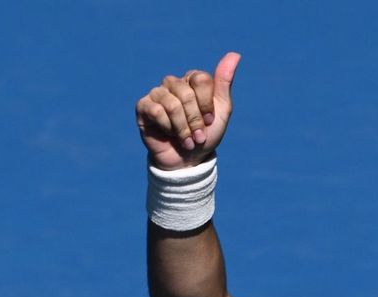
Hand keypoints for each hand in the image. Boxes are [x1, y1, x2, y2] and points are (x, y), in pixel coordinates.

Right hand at [136, 52, 240, 169]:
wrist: (188, 160)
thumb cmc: (206, 134)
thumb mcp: (221, 110)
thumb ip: (224, 82)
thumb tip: (235, 54)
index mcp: (192, 80)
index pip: (201, 79)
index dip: (207, 105)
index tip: (210, 121)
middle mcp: (173, 83)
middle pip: (186, 93)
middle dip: (195, 120)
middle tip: (198, 135)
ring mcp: (156, 93)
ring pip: (172, 103)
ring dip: (183, 127)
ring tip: (187, 140)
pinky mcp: (143, 107)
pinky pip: (156, 111)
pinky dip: (168, 128)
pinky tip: (169, 135)